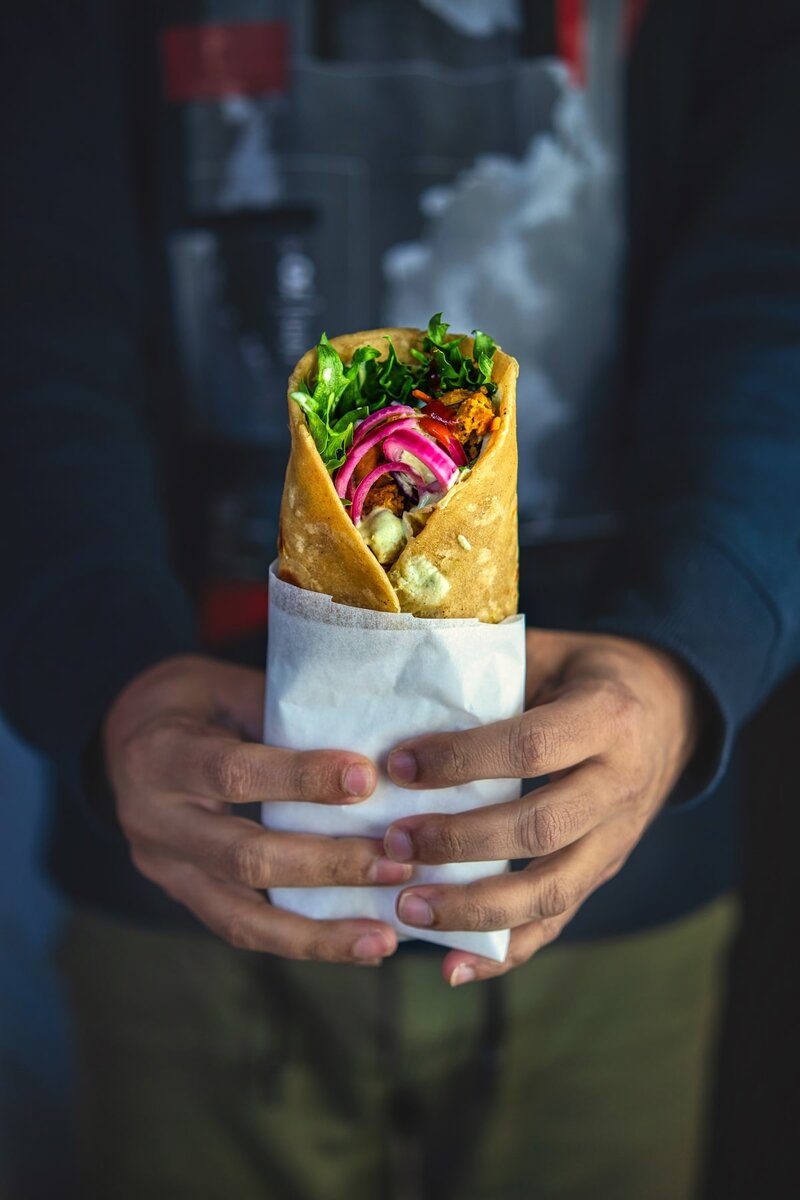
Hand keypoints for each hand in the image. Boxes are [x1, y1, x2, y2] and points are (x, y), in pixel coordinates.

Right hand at [105, 655, 406, 963]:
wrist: (121, 740)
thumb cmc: (189, 703)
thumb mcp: (223, 686)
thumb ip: (279, 713)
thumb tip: (364, 742)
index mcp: (161, 756)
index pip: (232, 773)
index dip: (300, 779)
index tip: (366, 780)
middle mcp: (154, 822)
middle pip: (243, 857)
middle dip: (326, 865)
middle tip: (396, 865)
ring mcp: (165, 868)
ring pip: (242, 916)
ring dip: (319, 931)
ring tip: (384, 937)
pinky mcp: (182, 896)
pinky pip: (242, 929)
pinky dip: (302, 941)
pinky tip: (357, 946)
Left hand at [382, 630, 701, 984]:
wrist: (669, 709)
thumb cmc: (587, 674)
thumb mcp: (550, 654)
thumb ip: (492, 676)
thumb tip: (400, 695)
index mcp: (606, 718)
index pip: (531, 748)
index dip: (462, 761)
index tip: (400, 766)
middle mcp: (620, 784)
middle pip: (540, 828)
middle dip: (460, 842)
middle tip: (392, 843)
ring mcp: (618, 838)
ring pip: (553, 890)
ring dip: (476, 908)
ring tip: (409, 909)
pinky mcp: (606, 871)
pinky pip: (559, 920)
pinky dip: (506, 952)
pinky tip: (455, 968)